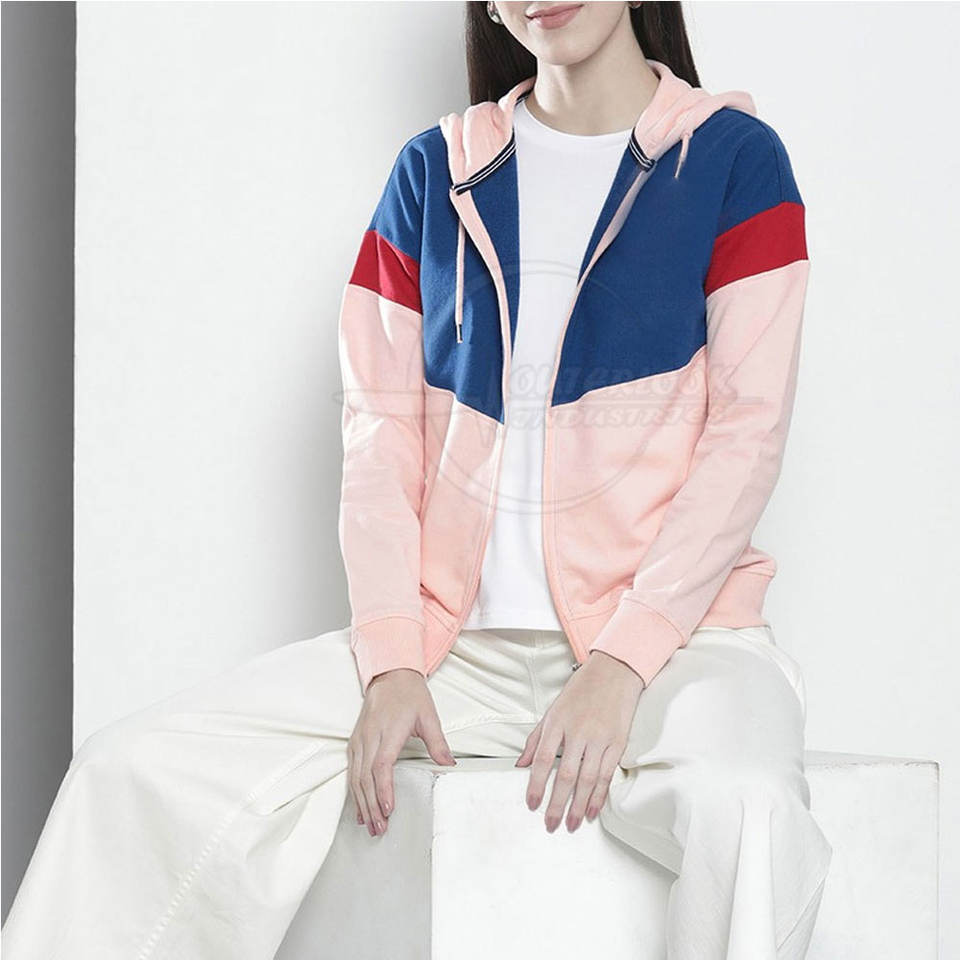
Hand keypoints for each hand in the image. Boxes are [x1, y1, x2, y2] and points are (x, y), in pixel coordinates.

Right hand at [348, 668, 454, 836]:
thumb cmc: (410, 695)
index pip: (381, 764)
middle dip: (371, 805)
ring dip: (362, 803)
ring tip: (369, 826)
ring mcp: (359, 740)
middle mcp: (369, 737)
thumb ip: (438, 742)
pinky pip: (351, 771)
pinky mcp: (354, 742)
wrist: (389, 675)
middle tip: (379, 829)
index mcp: (388, 730)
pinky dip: (355, 792)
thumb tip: (450, 764)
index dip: (383, 788)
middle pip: (365, 777)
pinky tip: (360, 808)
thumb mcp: (429, 715)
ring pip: (355, 777)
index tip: (388, 809)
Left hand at [517, 651, 643, 832]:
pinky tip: (592, 811)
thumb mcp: (553, 710)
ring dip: (578, 806)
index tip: (531, 804)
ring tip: (571, 824)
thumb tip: (520, 764)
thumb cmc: (581, 691)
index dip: (535, 784)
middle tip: (551, 824)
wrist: (614, 672)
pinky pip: (607, 775)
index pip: (542, 759)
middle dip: (557, 804)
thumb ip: (536, 739)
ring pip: (587, 779)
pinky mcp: (617, 743)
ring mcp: (599, 738)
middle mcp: (578, 731)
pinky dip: (599, 796)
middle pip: (565, 775)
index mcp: (558, 722)